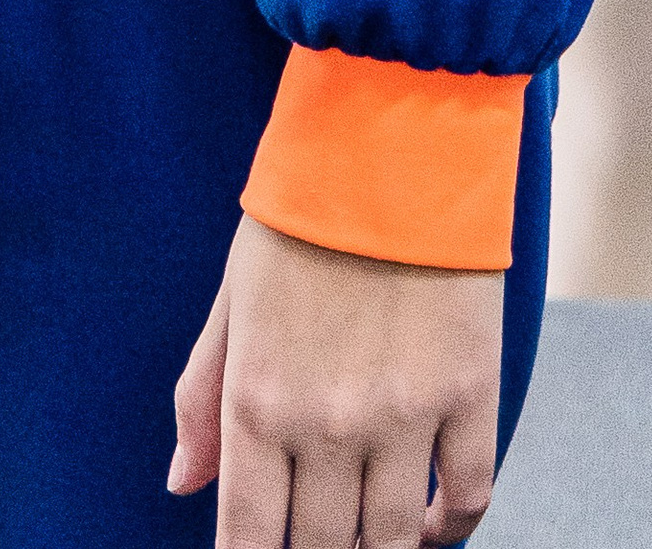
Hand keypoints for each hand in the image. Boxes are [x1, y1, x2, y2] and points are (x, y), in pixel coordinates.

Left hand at [169, 215, 501, 547]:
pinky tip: (429, 529)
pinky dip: (450, 530)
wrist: (389, 142)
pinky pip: (468, 498)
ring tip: (364, 541)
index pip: (250, 539)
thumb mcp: (231, 299)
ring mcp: (406, 415)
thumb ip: (203, 396)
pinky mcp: (470, 394)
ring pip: (392, 541)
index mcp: (259, 399)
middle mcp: (330, 422)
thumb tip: (181, 483)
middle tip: (312, 538)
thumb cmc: (298, 216)